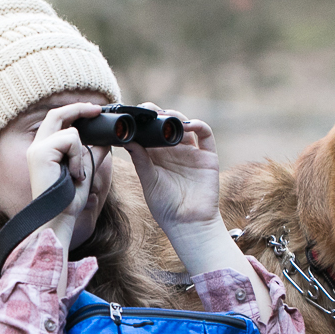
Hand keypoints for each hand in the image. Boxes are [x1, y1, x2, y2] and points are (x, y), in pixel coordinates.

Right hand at [26, 102, 109, 247]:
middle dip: (78, 108)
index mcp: (44, 150)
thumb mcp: (85, 169)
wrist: (59, 217)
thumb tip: (107, 140)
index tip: (94, 110)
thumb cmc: (69, 199)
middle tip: (97, 109)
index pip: (56, 120)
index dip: (74, 111)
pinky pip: (70, 141)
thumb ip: (93, 152)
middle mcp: (37, 147)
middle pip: (56, 114)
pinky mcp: (41, 153)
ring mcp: (37, 149)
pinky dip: (78, 157)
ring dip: (81, 153)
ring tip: (78, 174)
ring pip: (70, 132)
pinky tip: (74, 174)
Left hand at [128, 105, 269, 315]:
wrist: (188, 223)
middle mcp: (173, 152)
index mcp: (156, 156)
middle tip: (148, 110)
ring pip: (185, 126)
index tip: (133, 113)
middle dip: (158, 114)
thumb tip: (127, 139)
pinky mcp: (207, 157)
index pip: (149, 132)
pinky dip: (199, 125)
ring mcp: (191, 153)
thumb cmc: (165, 206)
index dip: (143, 121)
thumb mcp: (148, 180)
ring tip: (166, 116)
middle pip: (167, 125)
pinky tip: (188, 125)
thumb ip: (140, 159)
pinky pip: (205, 135)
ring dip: (176, 117)